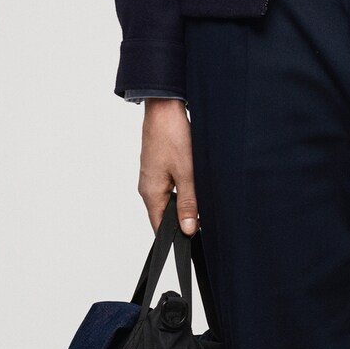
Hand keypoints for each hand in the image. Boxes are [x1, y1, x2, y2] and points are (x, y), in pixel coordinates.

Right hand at [138, 98, 198, 234]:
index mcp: (151, 193)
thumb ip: (188, 203)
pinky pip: (169, 187)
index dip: (175, 236)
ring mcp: (151, 177)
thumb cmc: (172, 136)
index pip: (159, 227)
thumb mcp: (186, 174)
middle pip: (164, 215)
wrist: (164, 108)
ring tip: (199, 197)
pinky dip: (181, 189)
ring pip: (168, 200)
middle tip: (202, 218)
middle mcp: (147, 187)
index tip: (192, 240)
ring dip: (183, 202)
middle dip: (182, 219)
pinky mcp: (157, 167)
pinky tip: (193, 181)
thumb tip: (189, 229)